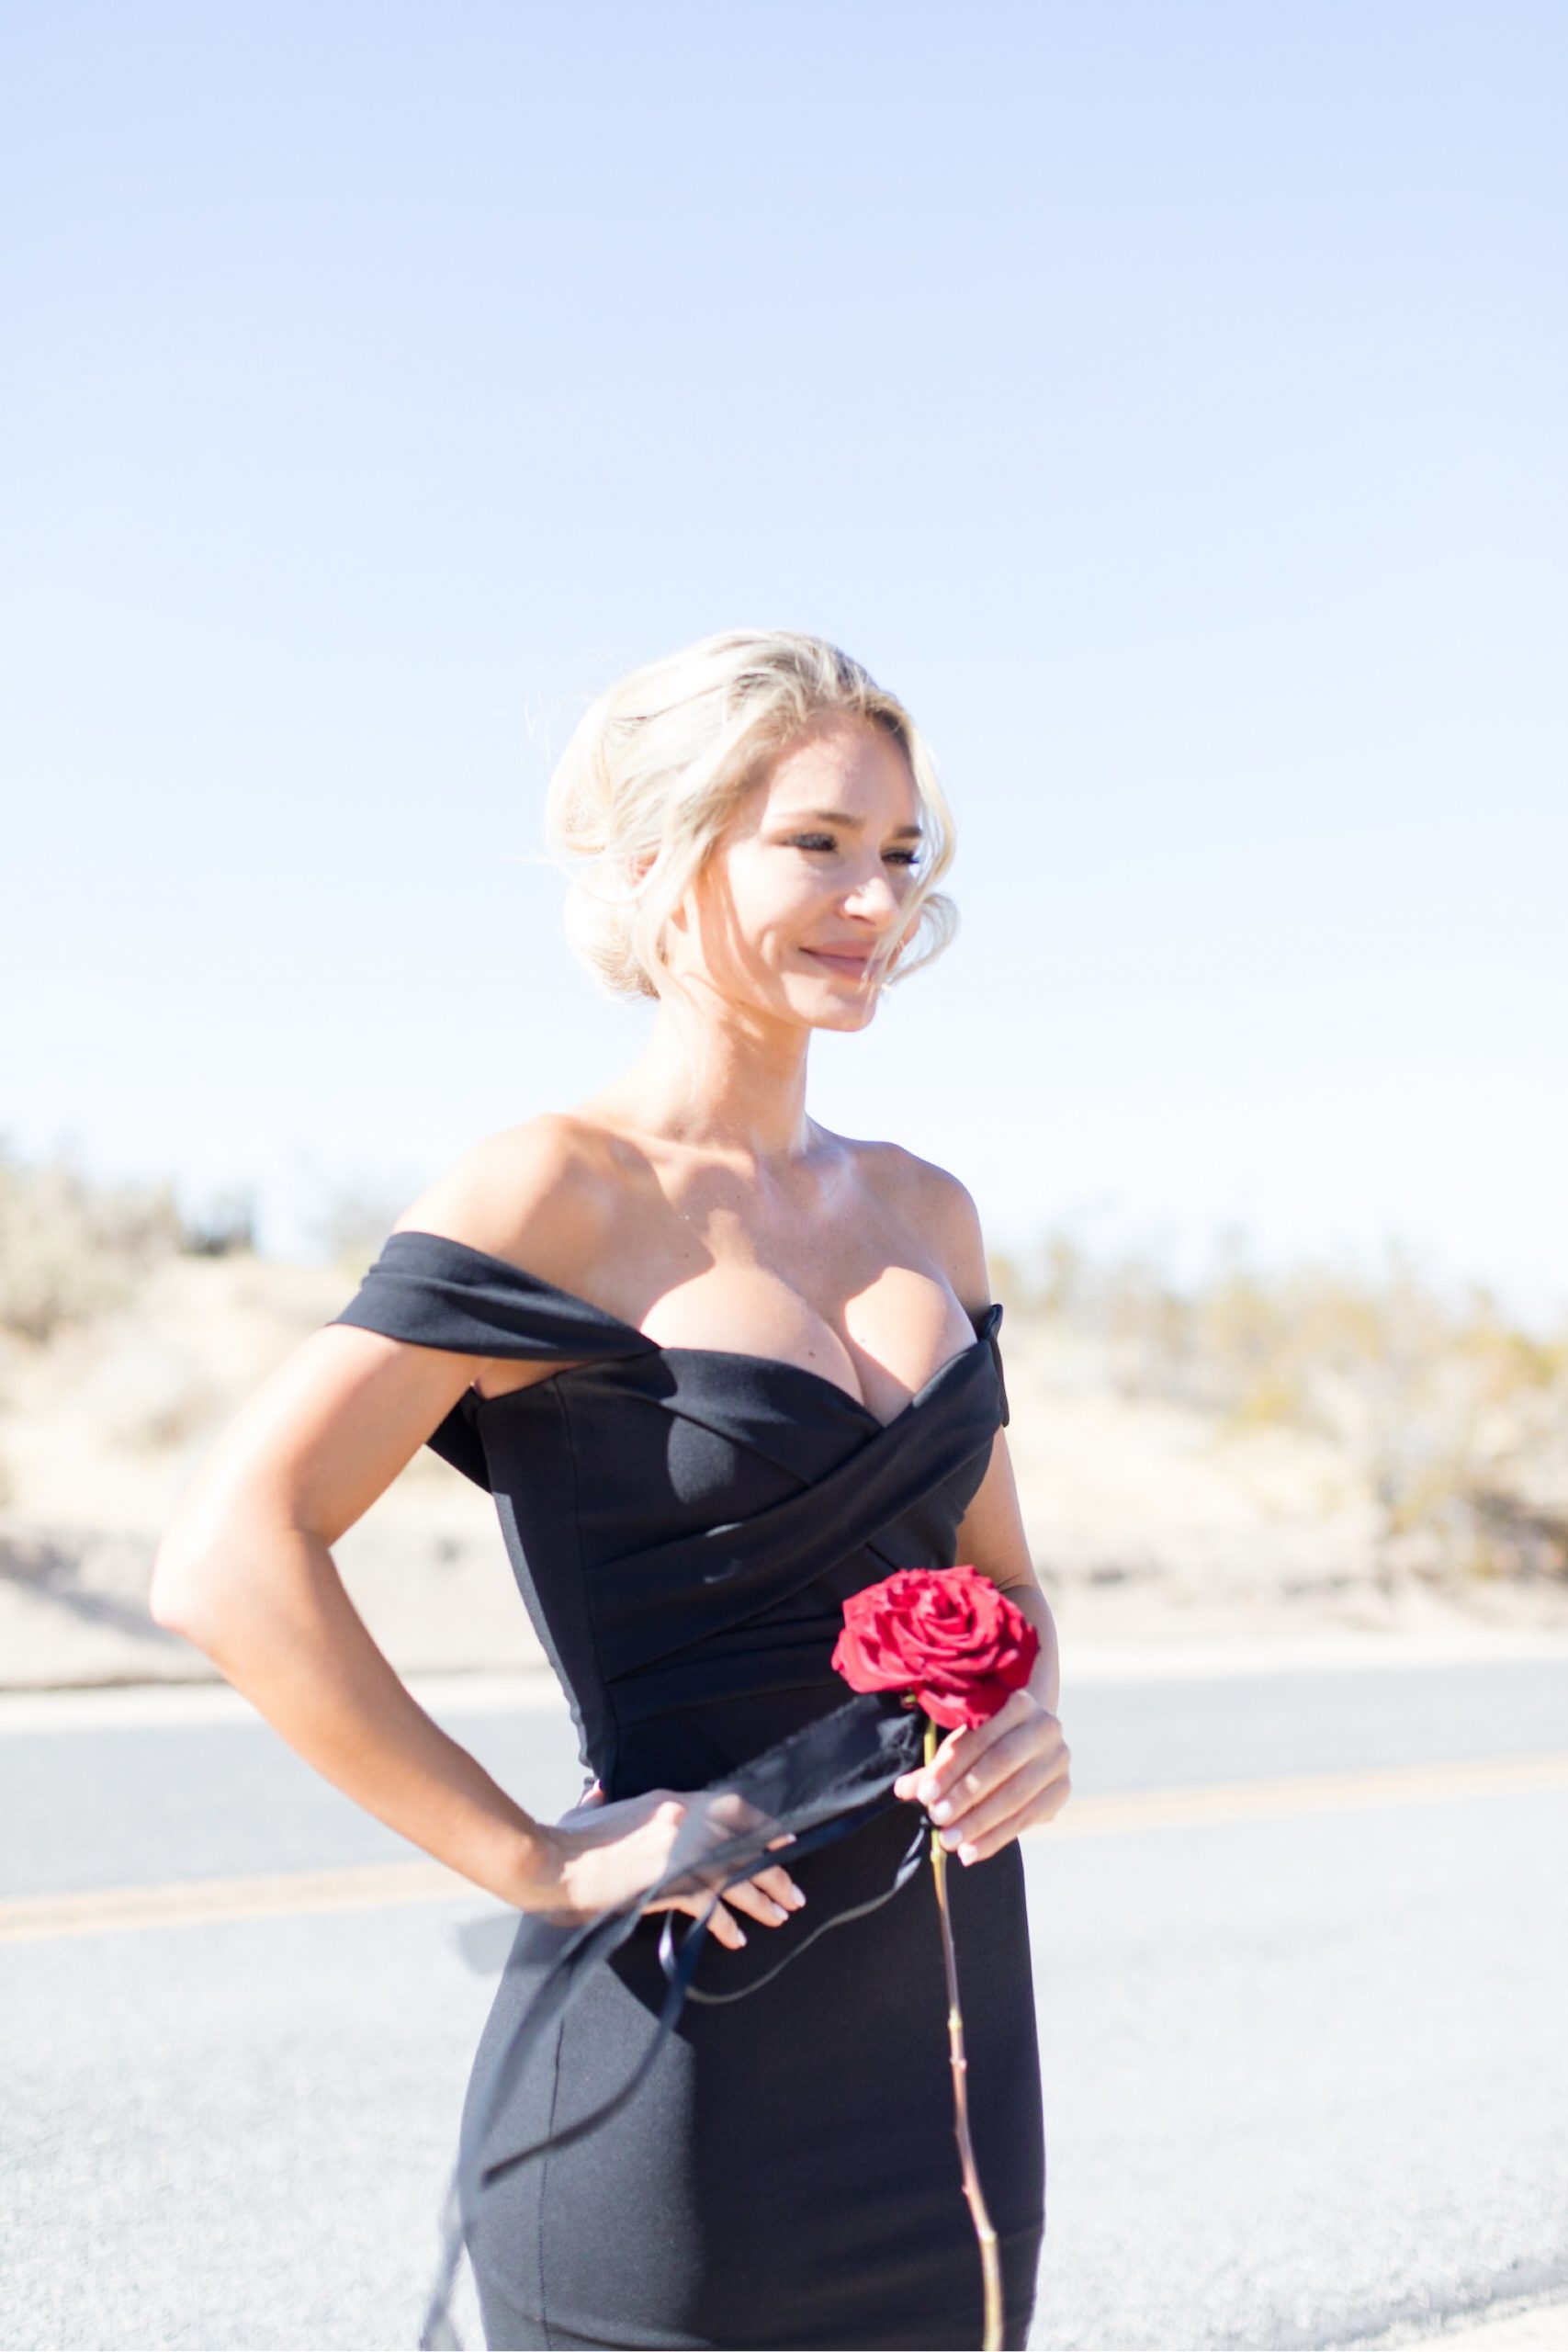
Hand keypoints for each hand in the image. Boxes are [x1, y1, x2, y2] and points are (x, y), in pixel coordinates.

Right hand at [520, 1781, 806, 1950]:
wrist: (550, 1863)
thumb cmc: (566, 1841)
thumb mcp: (590, 1812)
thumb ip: (602, 1804)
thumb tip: (597, 1797)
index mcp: (670, 1800)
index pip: (732, 1807)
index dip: (762, 1827)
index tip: (783, 1843)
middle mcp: (683, 1820)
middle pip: (743, 1844)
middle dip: (772, 1870)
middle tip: (792, 1893)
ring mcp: (678, 1851)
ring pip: (735, 1874)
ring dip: (761, 1898)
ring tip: (780, 1915)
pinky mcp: (668, 1882)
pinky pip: (710, 1905)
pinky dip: (725, 1923)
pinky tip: (737, 1938)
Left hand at [891, 1688, 1070, 1862]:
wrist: (1032, 1739)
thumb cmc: (987, 1738)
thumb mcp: (962, 1742)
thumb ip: (936, 1766)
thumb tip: (902, 1789)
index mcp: (1018, 1703)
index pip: (978, 1739)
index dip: (950, 1768)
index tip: (924, 1794)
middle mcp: (1046, 1727)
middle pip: (1000, 1765)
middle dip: (964, 1795)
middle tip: (937, 1818)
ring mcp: (1058, 1760)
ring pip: (1015, 1797)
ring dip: (978, 1823)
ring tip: (949, 1841)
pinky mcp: (1062, 1790)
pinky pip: (1026, 1820)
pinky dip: (995, 1839)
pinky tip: (971, 1852)